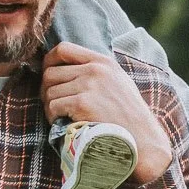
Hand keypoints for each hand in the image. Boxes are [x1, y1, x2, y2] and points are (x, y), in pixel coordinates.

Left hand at [40, 43, 173, 182]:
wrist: (143, 139)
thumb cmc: (129, 116)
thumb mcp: (118, 83)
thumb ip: (96, 72)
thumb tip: (65, 70)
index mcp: (103, 62)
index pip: (64, 49)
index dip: (49, 62)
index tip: (48, 77)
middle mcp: (95, 70)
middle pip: (50, 72)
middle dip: (46, 90)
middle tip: (52, 104)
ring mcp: (89, 86)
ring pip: (49, 91)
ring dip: (49, 106)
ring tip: (60, 116)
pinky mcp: (83, 103)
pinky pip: (53, 106)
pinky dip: (52, 117)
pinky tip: (63, 123)